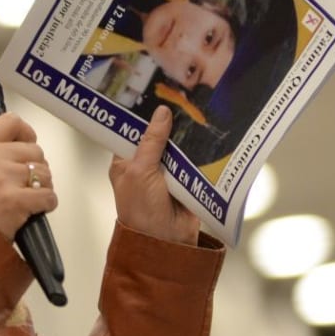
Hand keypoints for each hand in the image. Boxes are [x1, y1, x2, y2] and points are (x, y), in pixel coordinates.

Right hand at [0, 113, 57, 239]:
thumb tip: (26, 143)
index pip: (12, 122)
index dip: (26, 134)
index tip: (27, 145)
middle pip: (35, 150)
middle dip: (36, 168)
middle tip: (24, 184)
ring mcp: (3, 178)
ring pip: (45, 173)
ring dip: (43, 187)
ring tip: (27, 198)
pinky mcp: (15, 200)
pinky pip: (49, 196)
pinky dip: (47, 204)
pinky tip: (33, 210)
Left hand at [109, 106, 199, 244]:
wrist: (166, 243)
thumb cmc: (142, 212)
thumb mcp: (141, 171)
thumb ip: (151, 142)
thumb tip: (162, 113)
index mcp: (125, 163)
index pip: (131, 132)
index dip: (142, 115)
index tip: (153, 92)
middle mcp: (145, 165)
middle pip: (158, 136)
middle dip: (169, 121)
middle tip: (181, 94)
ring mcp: (167, 173)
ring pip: (178, 147)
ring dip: (186, 134)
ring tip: (197, 105)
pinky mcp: (187, 180)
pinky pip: (194, 160)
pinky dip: (200, 150)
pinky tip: (208, 130)